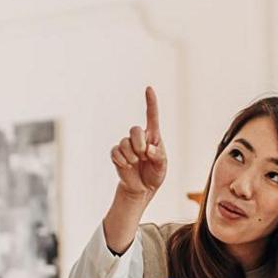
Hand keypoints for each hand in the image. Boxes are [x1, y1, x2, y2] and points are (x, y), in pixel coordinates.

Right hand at [111, 85, 167, 200]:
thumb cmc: (154, 175)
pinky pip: (115, 152)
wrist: (141, 189)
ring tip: (137, 164)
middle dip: (139, 144)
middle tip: (143, 156)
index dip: (151, 102)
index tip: (149, 89)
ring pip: (124, 143)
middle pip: (134, 130)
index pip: (151, 116)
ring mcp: (126, 145)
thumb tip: (148, 149)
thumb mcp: (162, 166)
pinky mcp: (117, 154)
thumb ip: (158, 156)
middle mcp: (139, 138)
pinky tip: (127, 166)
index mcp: (153, 137)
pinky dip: (122, 161)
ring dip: (132, 156)